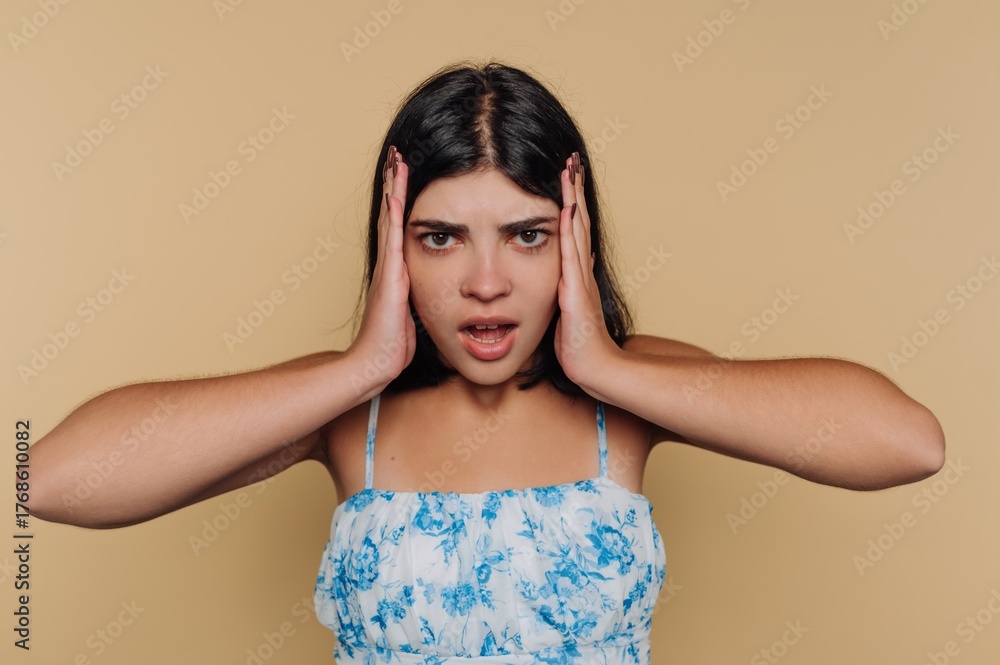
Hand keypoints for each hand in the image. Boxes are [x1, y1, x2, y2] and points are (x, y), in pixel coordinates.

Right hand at [346, 145, 416, 392]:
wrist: (375, 363)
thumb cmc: (393, 344)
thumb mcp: (412, 314)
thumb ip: (417, 299)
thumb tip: (436, 294)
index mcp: (397, 270)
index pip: (399, 227)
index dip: (402, 200)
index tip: (406, 175)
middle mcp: (390, 263)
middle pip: (392, 213)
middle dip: (395, 184)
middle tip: (398, 154)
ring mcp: (387, 268)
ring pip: (390, 218)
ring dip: (393, 188)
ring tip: (396, 160)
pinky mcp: (390, 276)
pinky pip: (392, 238)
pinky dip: (393, 213)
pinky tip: (396, 192)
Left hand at [553, 152, 622, 392]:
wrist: (597, 369)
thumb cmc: (580, 346)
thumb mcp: (568, 310)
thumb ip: (568, 286)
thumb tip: (570, 263)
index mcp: (576, 273)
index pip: (573, 228)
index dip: (569, 201)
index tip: (565, 174)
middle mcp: (581, 270)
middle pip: (578, 220)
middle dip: (574, 189)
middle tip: (571, 158)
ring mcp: (581, 279)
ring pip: (577, 230)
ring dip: (573, 200)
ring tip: (570, 171)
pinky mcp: (576, 292)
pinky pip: (572, 256)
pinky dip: (571, 231)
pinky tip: (567, 211)